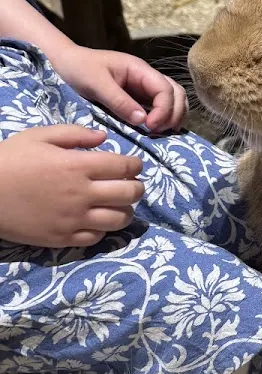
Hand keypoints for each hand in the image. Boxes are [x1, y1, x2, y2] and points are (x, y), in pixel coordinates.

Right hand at [0, 127, 143, 248]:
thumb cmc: (10, 160)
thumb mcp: (39, 136)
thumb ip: (75, 134)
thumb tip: (104, 138)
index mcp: (78, 166)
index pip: (124, 166)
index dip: (135, 165)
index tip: (134, 165)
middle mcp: (82, 194)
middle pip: (129, 194)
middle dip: (137, 187)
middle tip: (133, 184)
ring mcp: (74, 219)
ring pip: (119, 219)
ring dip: (126, 210)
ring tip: (120, 204)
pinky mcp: (64, 238)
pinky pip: (97, 237)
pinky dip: (104, 228)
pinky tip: (98, 219)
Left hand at [51, 46, 188, 134]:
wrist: (64, 62)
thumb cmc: (78, 68)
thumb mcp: (96, 84)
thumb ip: (119, 101)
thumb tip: (143, 120)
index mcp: (139, 69)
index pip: (166, 89)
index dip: (164, 109)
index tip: (150, 126)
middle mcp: (147, 78)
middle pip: (177, 94)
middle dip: (174, 114)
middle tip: (158, 132)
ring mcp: (144, 88)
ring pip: (173, 100)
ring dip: (173, 116)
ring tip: (160, 133)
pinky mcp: (138, 98)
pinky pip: (160, 107)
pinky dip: (164, 118)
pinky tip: (155, 131)